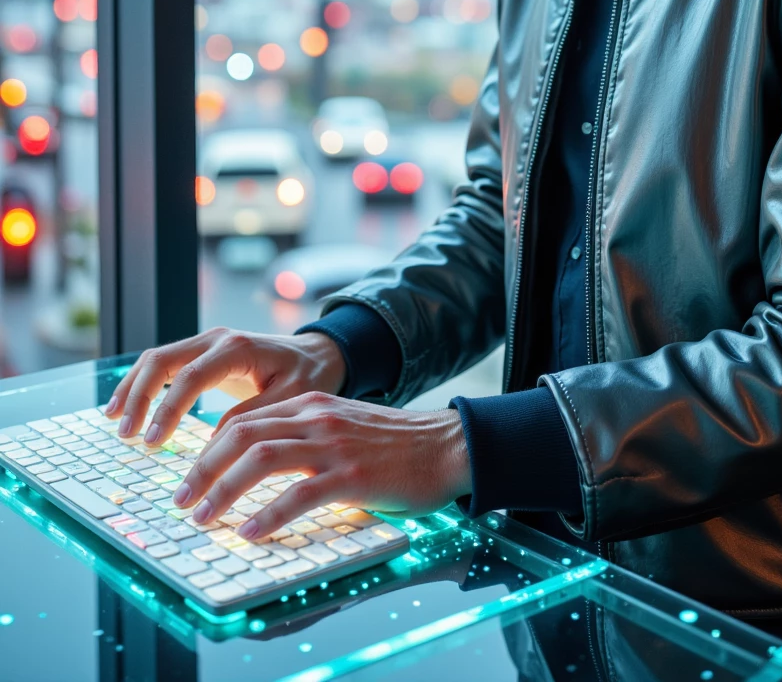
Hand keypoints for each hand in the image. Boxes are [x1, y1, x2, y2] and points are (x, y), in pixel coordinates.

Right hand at [104, 327, 346, 444]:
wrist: (317, 353)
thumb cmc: (308, 376)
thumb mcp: (291, 398)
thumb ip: (254, 415)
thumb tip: (214, 441)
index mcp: (237, 348)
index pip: (191, 376)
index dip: (168, 409)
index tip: (152, 442)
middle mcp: (216, 338)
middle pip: (162, 359)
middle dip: (139, 396)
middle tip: (127, 435)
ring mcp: (207, 342)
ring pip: (157, 358)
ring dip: (133, 388)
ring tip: (116, 422)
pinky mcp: (203, 352)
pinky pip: (165, 363)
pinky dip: (142, 383)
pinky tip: (127, 407)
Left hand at [172, 392, 471, 536]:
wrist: (446, 445)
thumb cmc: (394, 444)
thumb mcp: (343, 426)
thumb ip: (305, 436)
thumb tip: (261, 465)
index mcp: (310, 404)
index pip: (243, 419)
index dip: (208, 449)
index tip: (189, 477)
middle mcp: (316, 418)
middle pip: (241, 434)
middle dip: (202, 469)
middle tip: (181, 500)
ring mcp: (333, 445)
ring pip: (260, 459)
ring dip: (223, 490)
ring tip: (203, 517)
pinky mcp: (351, 476)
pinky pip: (298, 495)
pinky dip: (268, 515)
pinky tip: (250, 532)